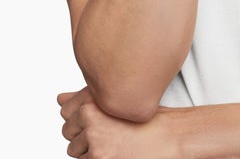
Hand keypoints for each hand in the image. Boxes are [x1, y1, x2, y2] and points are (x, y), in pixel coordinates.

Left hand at [58, 89, 176, 158]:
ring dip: (89, 150)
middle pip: (68, 133)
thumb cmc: (144, 119)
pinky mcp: (98, 158)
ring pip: (75, 151)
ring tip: (114, 143)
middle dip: (83, 136)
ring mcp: (93, 137)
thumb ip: (85, 98)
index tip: (97, 120)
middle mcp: (90, 115)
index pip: (65, 112)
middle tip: (109, 134)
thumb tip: (59, 98)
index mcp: (93, 99)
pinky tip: (116, 153)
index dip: (81, 119)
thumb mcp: (116, 102)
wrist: (168, 136)